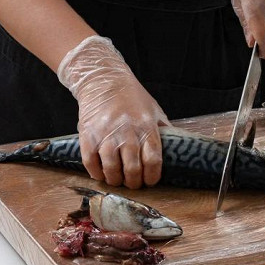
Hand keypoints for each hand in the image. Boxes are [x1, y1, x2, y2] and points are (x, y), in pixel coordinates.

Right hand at [58, 36, 168, 188]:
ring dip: (116, 180)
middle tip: (133, 184)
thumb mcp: (154, 111)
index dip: (152, 177)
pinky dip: (96, 173)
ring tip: (118, 180)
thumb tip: (176, 148)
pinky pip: (91, 162)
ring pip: (112, 169)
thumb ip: (163, 131)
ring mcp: (106, 135)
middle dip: (134, 183)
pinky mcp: (88, 136)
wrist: (104, 80)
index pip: (153, 161)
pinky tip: (102, 174)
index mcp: (146, 128)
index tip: (150, 181)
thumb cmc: (132, 97)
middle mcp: (127, 133)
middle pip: (132, 169)